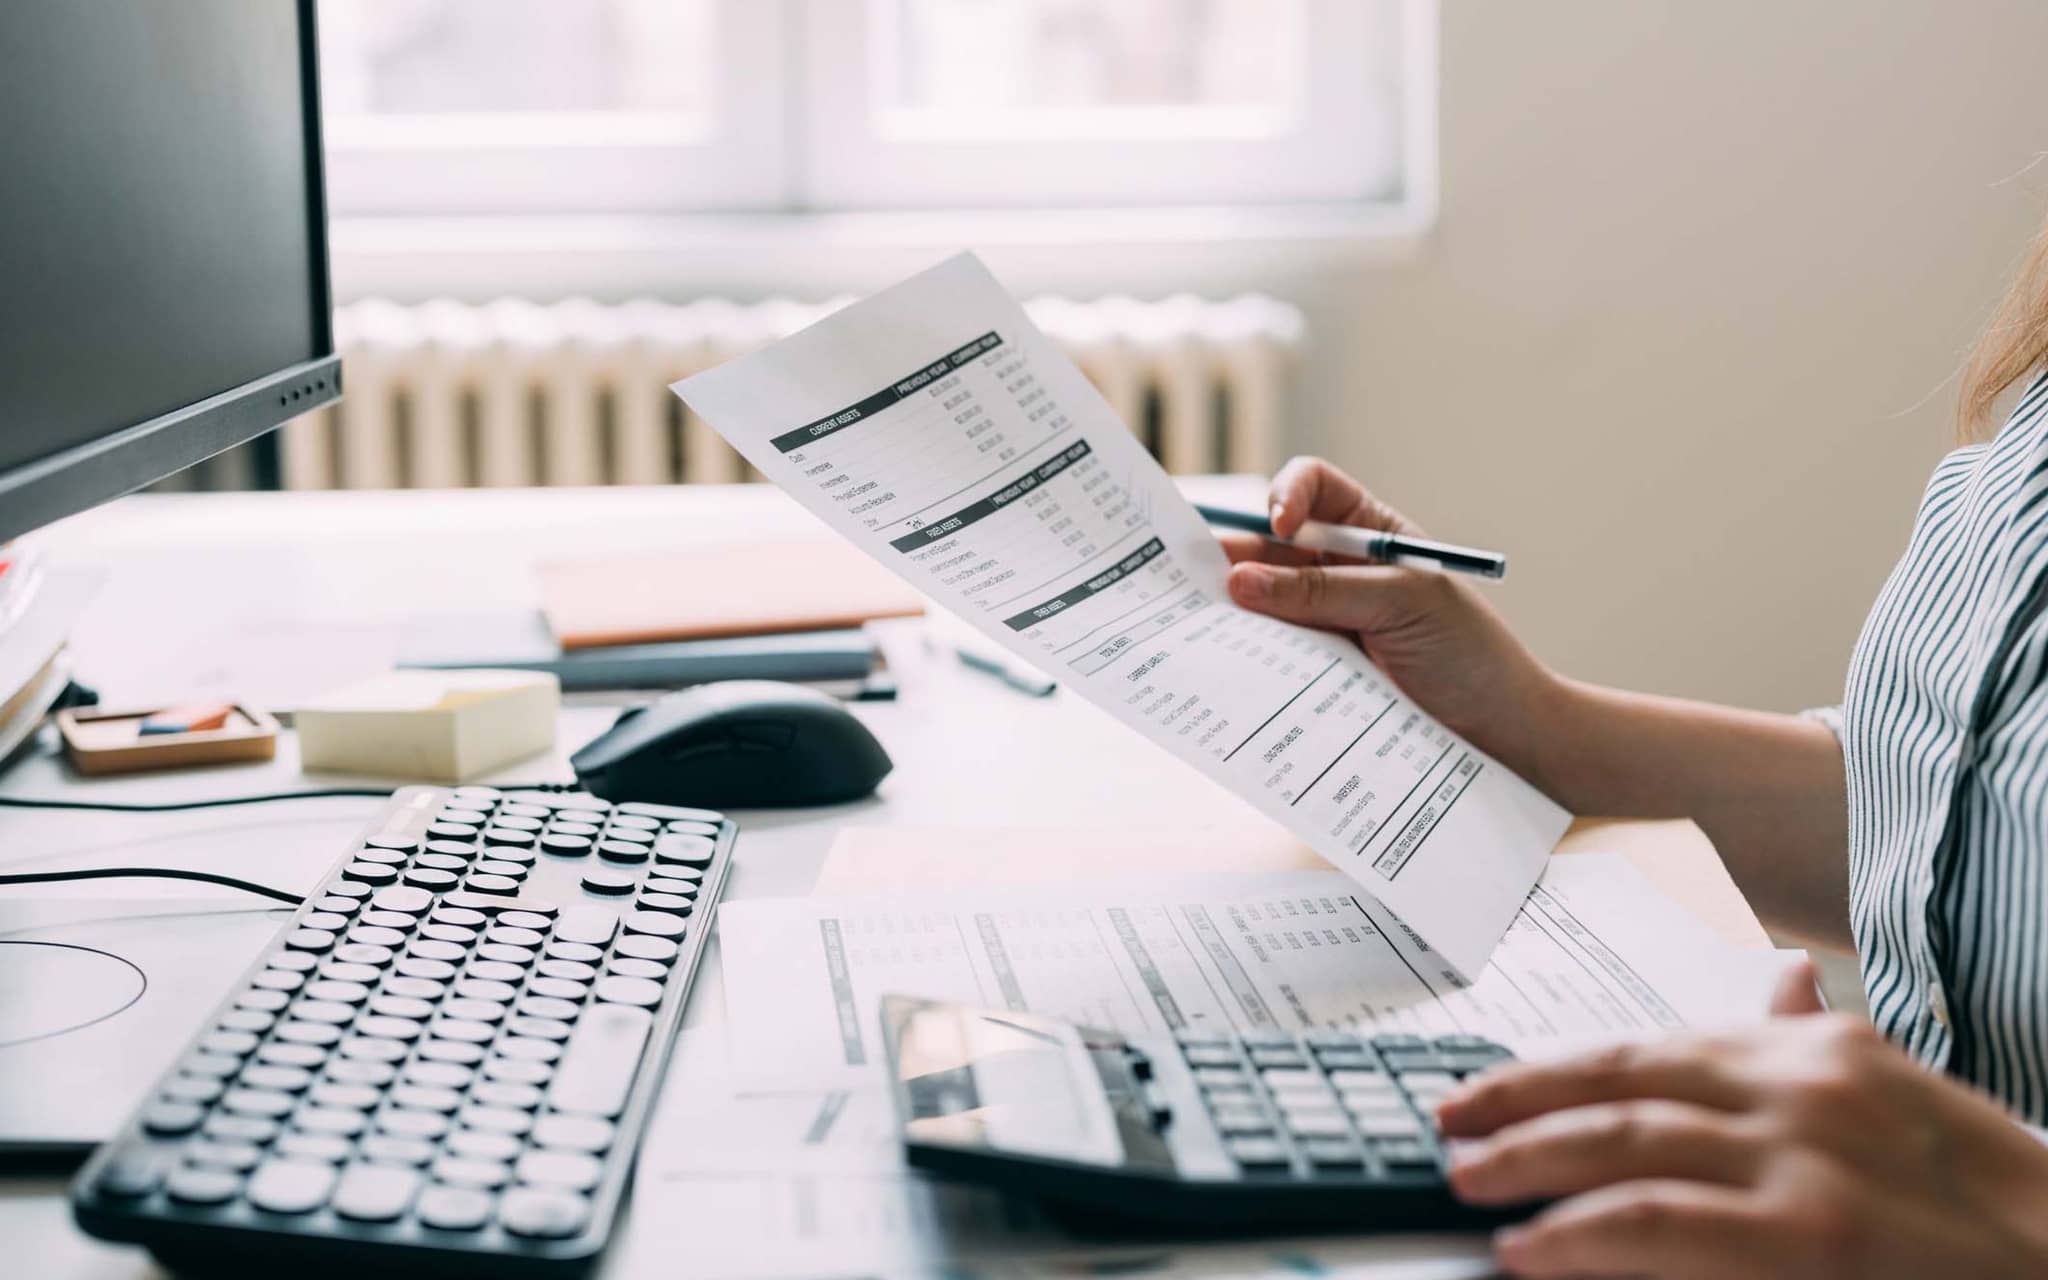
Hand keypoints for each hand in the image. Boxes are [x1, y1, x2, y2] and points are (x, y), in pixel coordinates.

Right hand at [1222, 457, 1557, 772]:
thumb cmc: (1467, 653)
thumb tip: (1241, 581)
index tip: (1278, 528)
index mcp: (1369, 533)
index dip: (1287, 496)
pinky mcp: (1313, 667)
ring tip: (1202, 621)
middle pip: (1271, 544)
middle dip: (1236, 555)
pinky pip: (1267, 649)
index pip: (1313, 488)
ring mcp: (1323, 619)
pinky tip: (1227, 657)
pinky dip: (1243, 650)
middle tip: (1200, 578)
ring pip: (1261, 599)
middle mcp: (1339, 569)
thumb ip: (1323, 592)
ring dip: (1233, 607)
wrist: (1497, 730)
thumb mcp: (1401, 604)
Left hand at [1435, 1006, 2047, 1277]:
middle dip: (1517, 1105)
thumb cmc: (1977, 1190)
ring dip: (1529, 1164)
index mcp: (1804, 1050)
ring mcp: (1800, 1162)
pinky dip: (1578, 1233)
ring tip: (1469, 1186)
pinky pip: (1657, 1223)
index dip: (1550, 1069)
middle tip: (1448, 1130)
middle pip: (1619, 1085)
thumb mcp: (1891, 1091)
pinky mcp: (1806, 1238)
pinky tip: (1529, 1249)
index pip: (1645, 1046)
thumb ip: (1808, 1038)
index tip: (1481, 1090)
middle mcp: (1793, 1089)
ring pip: (1624, 1145)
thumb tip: (1776, 974)